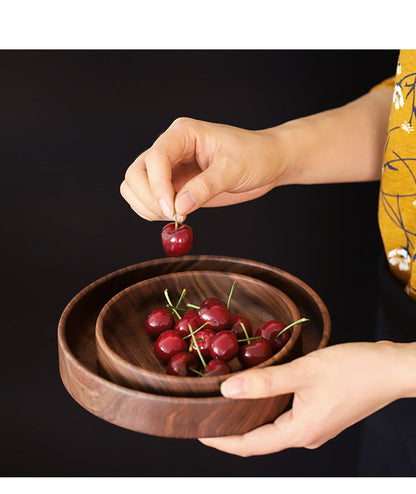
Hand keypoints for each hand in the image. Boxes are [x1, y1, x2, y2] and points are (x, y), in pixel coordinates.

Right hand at [120, 117, 287, 221]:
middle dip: (148, 198)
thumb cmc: (255, 156)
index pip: (156, 157)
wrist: (267, 163)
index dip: (158, 186)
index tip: (172, 210)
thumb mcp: (234, 170)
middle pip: (136, 172)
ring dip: (146, 206)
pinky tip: (176, 217)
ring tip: (175, 217)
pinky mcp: (172, 185)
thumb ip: (206, 187)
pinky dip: (152, 212)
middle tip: (173, 216)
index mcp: (183, 134)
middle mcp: (170, 148)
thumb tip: (178, 208)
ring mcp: (168, 168)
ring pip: (134, 186)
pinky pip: (148, 200)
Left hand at [199, 341, 415, 456]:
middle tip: (207, 413)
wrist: (390, 370)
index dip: (221, 441)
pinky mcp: (320, 414)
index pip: (249, 445)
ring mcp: (314, 426)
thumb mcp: (303, 372)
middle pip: (259, 439)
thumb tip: (226, 390)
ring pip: (272, 426)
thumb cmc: (352, 370)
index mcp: (299, 432)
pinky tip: (259, 390)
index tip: (198, 432)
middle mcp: (305, 435)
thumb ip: (264, 382)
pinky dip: (267, 407)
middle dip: (231, 429)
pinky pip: (285, 415)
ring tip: (226, 400)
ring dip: (249, 416)